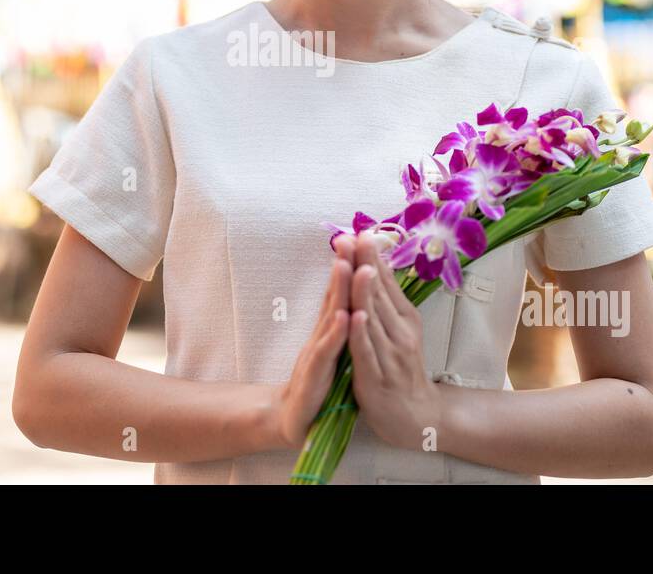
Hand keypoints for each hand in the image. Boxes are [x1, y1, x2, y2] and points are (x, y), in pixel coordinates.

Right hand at [268, 244, 353, 450]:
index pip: (341, 290)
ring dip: (338, 290)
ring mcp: (317, 352)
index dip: (349, 263)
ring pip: (330, 317)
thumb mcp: (331, 344)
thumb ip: (338, 316)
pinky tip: (345, 317)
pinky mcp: (314, 374)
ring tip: (348, 265)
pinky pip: (327, 352)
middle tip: (349, 237)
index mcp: (330, 327)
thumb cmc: (317, 379)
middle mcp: (322, 333)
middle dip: (343, 265)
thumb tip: (348, 290)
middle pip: (334, 295)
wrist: (293, 416)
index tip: (359, 235)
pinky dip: (336, 334)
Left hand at [344, 233, 443, 451]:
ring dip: (364, 291)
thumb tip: (375, 264)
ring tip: (358, 266)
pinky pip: (367, 351)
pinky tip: (356, 315)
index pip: (386, 282)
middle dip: (366, 264)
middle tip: (355, 237)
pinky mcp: (376, 378)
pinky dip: (362, 332)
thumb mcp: (399, 329)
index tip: (362, 231)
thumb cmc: (401, 368)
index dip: (373, 257)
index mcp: (404, 318)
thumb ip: (386, 300)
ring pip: (374, 318)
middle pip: (380, 294)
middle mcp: (400, 332)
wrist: (417, 416)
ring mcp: (389, 355)